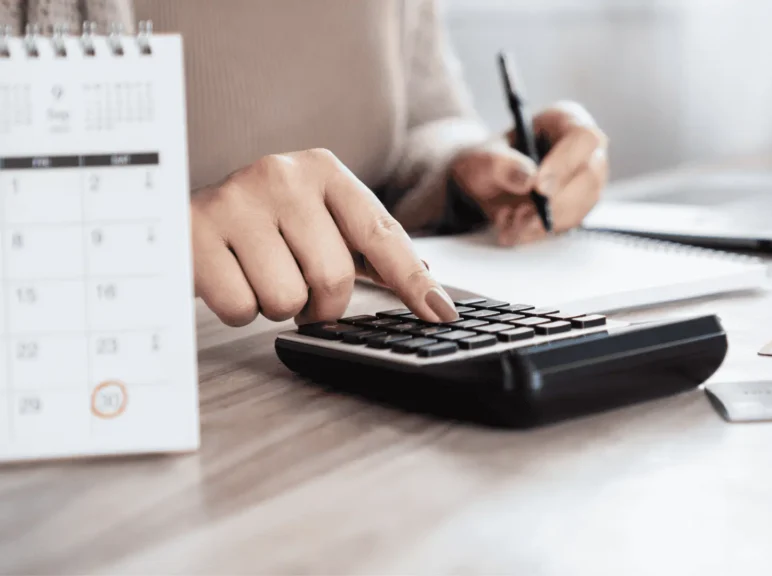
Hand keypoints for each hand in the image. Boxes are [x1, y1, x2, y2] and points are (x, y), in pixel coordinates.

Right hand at [191, 148, 459, 326]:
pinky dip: (238, 309)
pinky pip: (241, 308)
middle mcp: (282, 175)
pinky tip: (229, 278)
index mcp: (324, 170)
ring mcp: (236, 201)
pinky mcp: (194, 233)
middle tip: (300, 289)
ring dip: (276, 306)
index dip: (414, 283)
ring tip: (258, 274)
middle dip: (321, 304)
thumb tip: (430, 289)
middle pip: (334, 279)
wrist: (177, 211)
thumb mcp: (317, 218)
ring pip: (286, 299)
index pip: (382, 236)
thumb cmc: (261, 224)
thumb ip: (370, 247)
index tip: (441, 315)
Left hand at [449, 101, 608, 245]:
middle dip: (555, 201)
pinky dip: (540, 230)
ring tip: (510, 218)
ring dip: (544, 219)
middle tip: (521, 214)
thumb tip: (528, 178)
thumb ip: (500, 164)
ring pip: (582, 205)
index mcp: (564, 121)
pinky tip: (516, 226)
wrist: (486, 184)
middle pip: (590, 176)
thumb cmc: (489, 161)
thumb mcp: (482, 158)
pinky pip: (569, 223)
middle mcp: (584, 150)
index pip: (583, 138)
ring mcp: (587, 180)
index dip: (565, 163)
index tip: (539, 188)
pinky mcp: (580, 207)